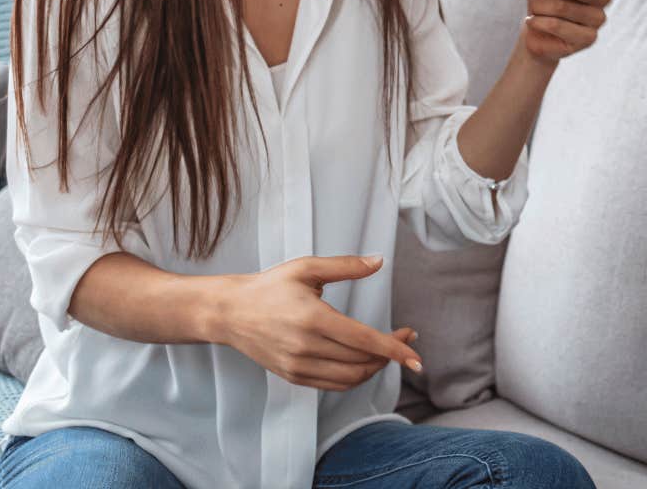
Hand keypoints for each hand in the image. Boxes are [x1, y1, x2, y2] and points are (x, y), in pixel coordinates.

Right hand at [215, 254, 422, 391]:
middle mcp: (306, 347)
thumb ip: (345, 266)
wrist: (230, 312)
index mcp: (313, 319)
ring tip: (387, 350)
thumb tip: (379, 261)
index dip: (395, 349)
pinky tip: (364, 361)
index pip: (365, 340)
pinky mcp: (293, 376)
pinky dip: (355, 377)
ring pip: (351, 377)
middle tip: (405, 339)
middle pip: (362, 361)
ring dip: (375, 367)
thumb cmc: (269, 287)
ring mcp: (298, 366)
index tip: (416, 354)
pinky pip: (334, 385)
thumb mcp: (306, 268)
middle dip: (391, 354)